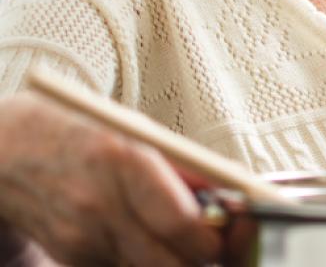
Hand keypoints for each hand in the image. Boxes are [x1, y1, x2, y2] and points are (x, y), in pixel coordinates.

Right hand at [0, 92, 221, 266]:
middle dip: (204, 257)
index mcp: (125, 162)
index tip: (240, 231)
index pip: (180, 223)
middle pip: (170, 261)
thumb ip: (184, 170)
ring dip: (176, 260)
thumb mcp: (138, 134)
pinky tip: (149, 241)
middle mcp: (101, 206)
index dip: (217, 238)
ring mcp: (82, 238)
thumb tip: (230, 198)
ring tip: (189, 241)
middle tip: (224, 245)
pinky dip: (145, 261)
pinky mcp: (71, 258)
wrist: (6, 150)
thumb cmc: (83, 134)